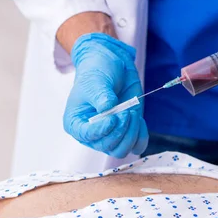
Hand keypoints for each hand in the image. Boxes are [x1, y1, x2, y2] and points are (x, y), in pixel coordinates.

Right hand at [63, 33, 148, 157]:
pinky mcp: (126, 132)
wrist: (112, 67)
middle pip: (107, 146)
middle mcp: (92, 135)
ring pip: (122, 150)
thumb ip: (101, 96)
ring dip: (131, 133)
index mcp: (76, 123)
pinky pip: (136, 146)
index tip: (113, 117)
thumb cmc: (97, 72)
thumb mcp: (96, 81)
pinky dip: (141, 135)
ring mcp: (110, 135)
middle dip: (120, 130)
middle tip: (126, 110)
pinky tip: (138, 119)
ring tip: (131, 112)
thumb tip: (108, 109)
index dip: (102, 130)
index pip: (87, 136)